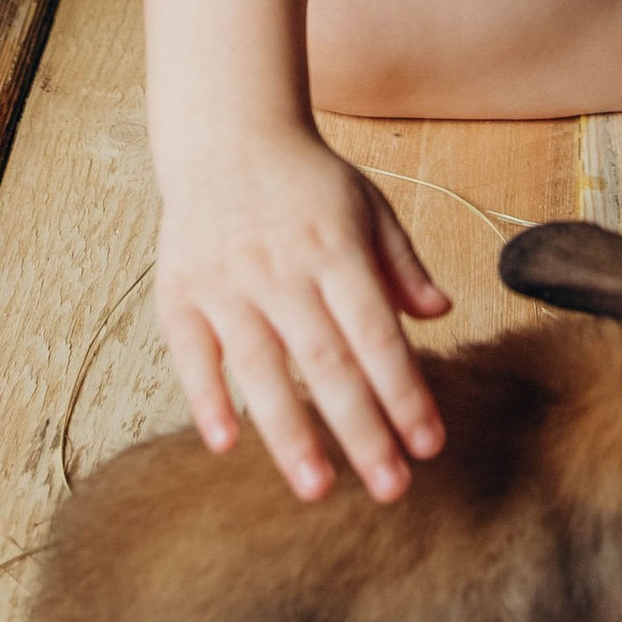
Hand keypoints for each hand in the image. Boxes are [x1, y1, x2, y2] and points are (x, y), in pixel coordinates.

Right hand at [155, 126, 450, 504]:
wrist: (224, 132)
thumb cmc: (305, 179)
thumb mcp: (367, 205)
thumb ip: (402, 264)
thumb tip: (441, 314)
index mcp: (334, 247)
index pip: (376, 334)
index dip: (404, 392)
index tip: (430, 445)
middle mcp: (281, 269)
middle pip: (326, 362)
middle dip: (360, 430)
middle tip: (391, 489)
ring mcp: (226, 282)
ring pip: (261, 369)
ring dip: (290, 432)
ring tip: (318, 488)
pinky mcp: (180, 292)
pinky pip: (192, 355)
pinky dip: (207, 398)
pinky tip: (228, 445)